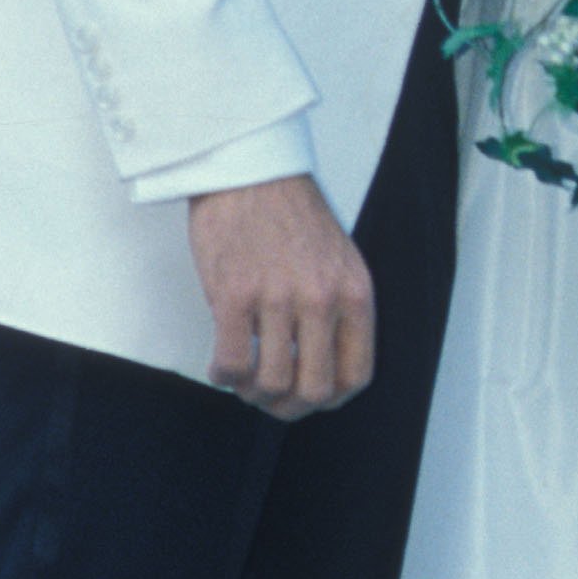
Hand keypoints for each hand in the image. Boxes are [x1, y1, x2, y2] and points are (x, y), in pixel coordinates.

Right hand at [187, 172, 373, 417]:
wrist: (251, 171)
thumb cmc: (291, 215)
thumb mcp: (339, 260)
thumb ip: (339, 309)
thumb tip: (324, 364)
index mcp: (354, 293)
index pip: (356, 375)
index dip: (332, 400)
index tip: (311, 398)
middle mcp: (321, 299)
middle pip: (314, 389)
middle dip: (290, 408)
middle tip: (270, 399)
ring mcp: (277, 298)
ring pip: (271, 383)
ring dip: (253, 394)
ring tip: (243, 381)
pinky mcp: (233, 294)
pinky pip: (232, 362)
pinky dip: (224, 376)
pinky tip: (221, 367)